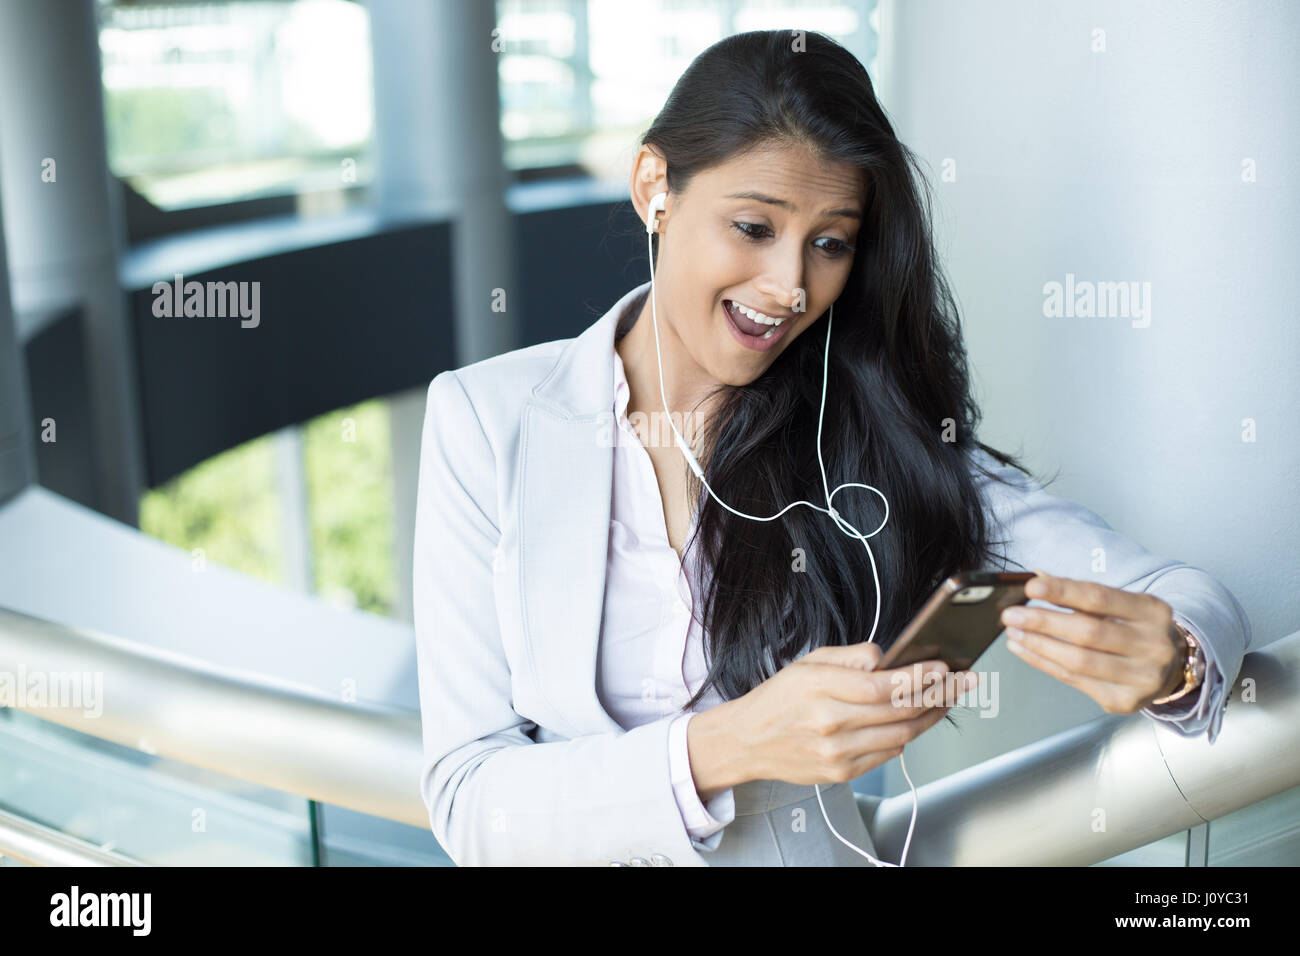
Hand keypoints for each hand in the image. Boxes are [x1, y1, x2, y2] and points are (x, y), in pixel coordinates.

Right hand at [693, 642, 977, 792]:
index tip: (944, 666)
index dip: (919, 677)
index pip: (882, 685)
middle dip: (938, 694)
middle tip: (963, 682)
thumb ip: (850, 656)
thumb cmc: (779, 698)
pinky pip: (887, 755)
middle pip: (899, 711)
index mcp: (819, 688)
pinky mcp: (841, 773)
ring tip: (946, 700)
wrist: (748, 741)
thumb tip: (886, 657)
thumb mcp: (808, 662)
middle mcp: (829, 723)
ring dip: (929, 717)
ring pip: (900, 736)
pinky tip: (915, 721)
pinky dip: (906, 737)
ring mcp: (837, 753)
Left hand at [1001, 569, 1186, 713]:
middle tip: (1011, 615)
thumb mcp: (1121, 604)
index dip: (1062, 591)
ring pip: (1079, 661)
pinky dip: (1044, 663)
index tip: (1031, 586)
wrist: (1171, 669)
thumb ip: (1082, 594)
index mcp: (1152, 612)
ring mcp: (1142, 677)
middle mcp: (1153, 645)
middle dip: (1043, 622)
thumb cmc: (1137, 630)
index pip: (1100, 598)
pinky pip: (1074, 681)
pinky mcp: (1125, 701)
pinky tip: (1025, 650)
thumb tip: (1038, 579)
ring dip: (1038, 645)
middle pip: (1087, 632)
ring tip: (1014, 633)